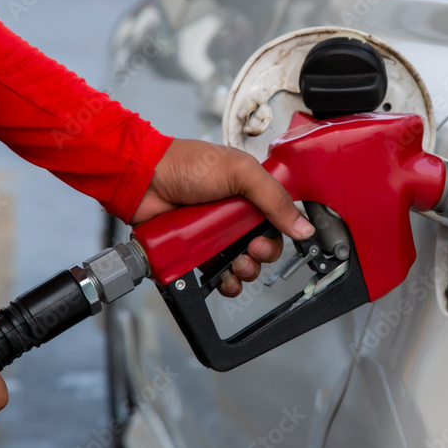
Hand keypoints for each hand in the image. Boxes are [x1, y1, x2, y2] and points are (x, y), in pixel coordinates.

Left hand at [132, 139, 314, 296]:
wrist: (145, 179)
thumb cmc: (187, 164)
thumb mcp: (240, 173)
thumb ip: (274, 199)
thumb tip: (303, 226)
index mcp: (251, 191)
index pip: (277, 219)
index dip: (279, 233)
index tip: (268, 237)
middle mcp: (235, 213)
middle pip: (262, 245)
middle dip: (262, 255)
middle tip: (251, 250)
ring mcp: (215, 233)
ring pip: (242, 263)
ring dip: (245, 272)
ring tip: (236, 266)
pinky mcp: (196, 250)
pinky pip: (217, 273)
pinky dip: (224, 282)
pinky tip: (223, 280)